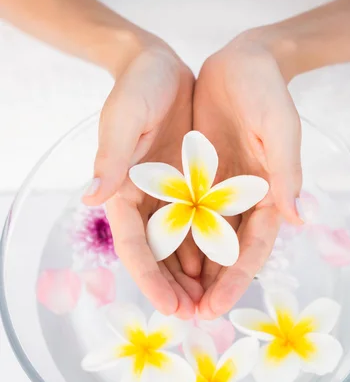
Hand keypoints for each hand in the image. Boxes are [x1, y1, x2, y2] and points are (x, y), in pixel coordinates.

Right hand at [83, 34, 202, 318]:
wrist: (159, 65)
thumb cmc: (137, 87)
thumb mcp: (124, 118)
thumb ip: (112, 158)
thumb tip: (91, 200)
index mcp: (123, 191)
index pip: (134, 246)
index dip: (151, 280)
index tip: (171, 308)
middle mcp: (145, 200)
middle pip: (160, 256)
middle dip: (179, 288)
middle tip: (202, 317)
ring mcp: (170, 195)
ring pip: (183, 246)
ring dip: (198, 276)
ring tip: (217, 303)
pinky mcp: (191, 184)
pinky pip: (203, 223)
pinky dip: (212, 246)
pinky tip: (227, 266)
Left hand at [193, 27, 302, 318]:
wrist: (242, 62)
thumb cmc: (267, 93)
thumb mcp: (279, 129)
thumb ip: (286, 173)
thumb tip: (299, 218)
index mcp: (268, 196)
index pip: (252, 250)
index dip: (234, 282)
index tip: (215, 308)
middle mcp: (241, 201)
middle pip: (224, 255)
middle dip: (207, 287)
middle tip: (186, 316)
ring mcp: (217, 192)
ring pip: (201, 242)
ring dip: (186, 271)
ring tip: (170, 300)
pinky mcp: (196, 177)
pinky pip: (182, 215)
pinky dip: (172, 239)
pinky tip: (158, 261)